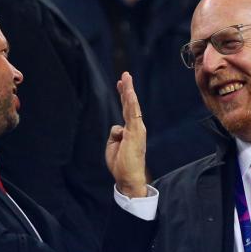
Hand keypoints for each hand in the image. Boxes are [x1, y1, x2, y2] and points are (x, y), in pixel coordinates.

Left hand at [106, 72, 147, 197]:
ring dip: (129, 91)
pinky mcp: (135, 133)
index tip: (120, 83)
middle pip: (130, 105)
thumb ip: (116, 133)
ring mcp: (137, 129)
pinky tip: (129, 93)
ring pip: (132, 106)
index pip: (126, 110)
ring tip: (126, 78)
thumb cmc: (121, 164)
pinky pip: (133, 114)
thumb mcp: (113, 145)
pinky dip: (131, 103)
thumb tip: (118, 128)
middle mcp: (136, 128)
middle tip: (125, 74)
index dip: (123, 96)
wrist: (128, 177)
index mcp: (131, 131)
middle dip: (127, 89)